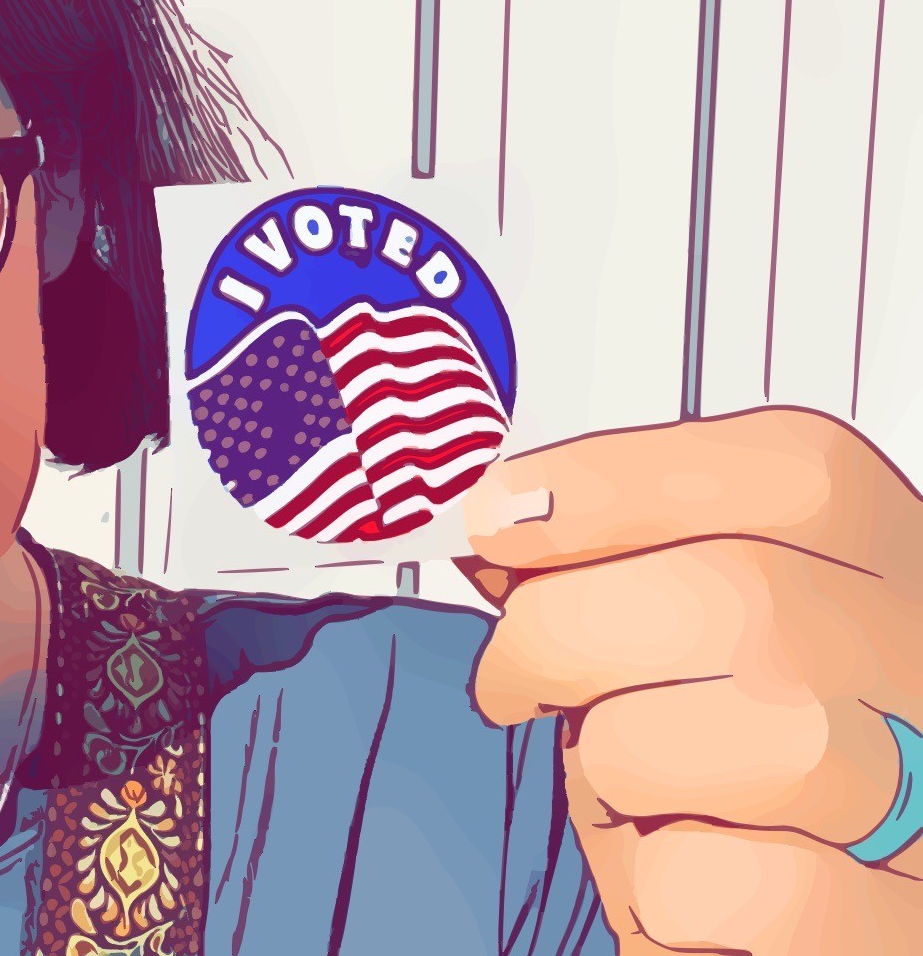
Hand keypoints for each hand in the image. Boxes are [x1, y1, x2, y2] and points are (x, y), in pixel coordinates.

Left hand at [459, 409, 922, 952]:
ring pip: (767, 742)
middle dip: (571, 626)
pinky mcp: (901, 929)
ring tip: (617, 785)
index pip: (798, 470)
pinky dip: (671, 889)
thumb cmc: (732, 761)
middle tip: (511, 672)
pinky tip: (676, 881)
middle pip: (750, 595)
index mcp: (896, 562)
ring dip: (625, 765)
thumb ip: (627, 557)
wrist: (805, 904)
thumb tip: (502, 515)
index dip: (624, 480)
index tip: (497, 516)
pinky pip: (754, 892)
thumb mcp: (695, 629)